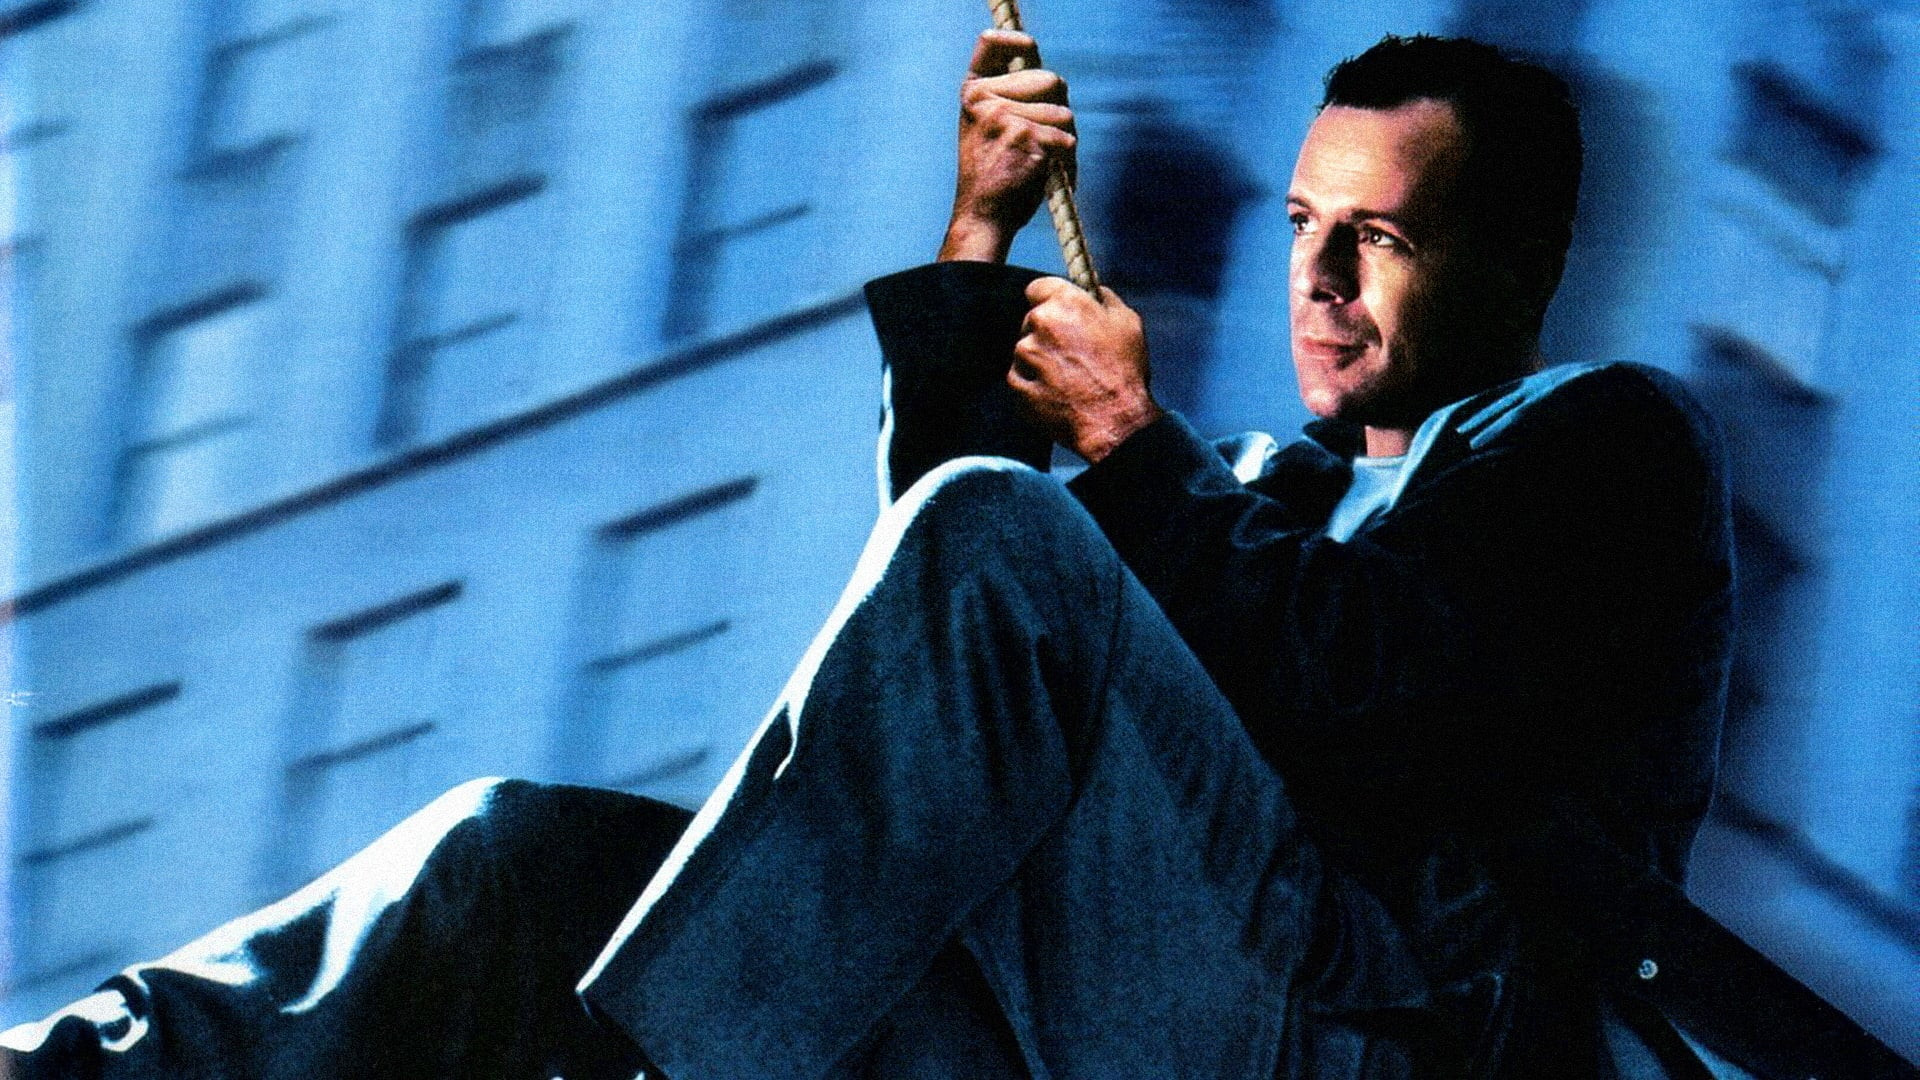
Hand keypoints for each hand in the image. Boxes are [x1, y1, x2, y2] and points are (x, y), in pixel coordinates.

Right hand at [937, 30, 1076, 263]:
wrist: (981, 218)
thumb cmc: (991, 177)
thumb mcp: (988, 130)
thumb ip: (1011, 100)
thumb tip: (1053, 81)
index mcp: (972, 94)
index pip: (991, 45)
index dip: (1015, 41)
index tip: (1029, 47)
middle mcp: (984, 100)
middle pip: (1050, 80)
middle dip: (1059, 110)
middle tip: (1045, 142)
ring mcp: (1004, 116)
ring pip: (1064, 113)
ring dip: (1065, 142)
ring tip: (1045, 165)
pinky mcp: (1026, 136)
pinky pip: (1067, 140)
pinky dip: (1067, 163)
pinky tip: (1049, 177)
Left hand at [1010, 277, 1161, 461]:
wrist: (1113, 419)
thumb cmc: (1123, 370)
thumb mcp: (1127, 322)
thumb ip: (1103, 298)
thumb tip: (1092, 291)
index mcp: (1064, 302)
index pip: (1038, 288)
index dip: (1049, 299)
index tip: (1059, 312)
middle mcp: (1038, 324)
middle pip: (1032, 320)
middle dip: (1047, 332)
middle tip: (1072, 351)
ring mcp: (1024, 355)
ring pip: (1025, 349)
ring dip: (1040, 358)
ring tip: (1069, 377)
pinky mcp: (1017, 384)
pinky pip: (1020, 377)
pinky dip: (1034, 383)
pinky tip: (1058, 392)